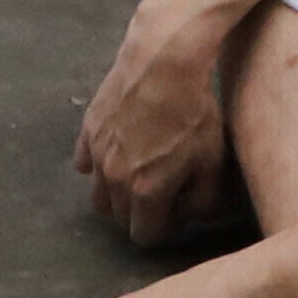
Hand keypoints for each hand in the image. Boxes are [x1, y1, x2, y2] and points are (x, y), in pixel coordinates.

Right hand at [73, 8, 235, 247]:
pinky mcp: (87, 130)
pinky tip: (120, 147)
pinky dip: (98, 164)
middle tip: (160, 186)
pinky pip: (85, 163)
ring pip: (98, 195)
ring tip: (138, 169)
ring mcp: (96, 154)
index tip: (175, 206)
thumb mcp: (213, 159)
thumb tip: (192, 215)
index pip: (144, 236)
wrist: (164, 61)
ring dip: (116, 192)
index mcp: (146, 192)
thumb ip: (204, 200)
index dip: (163, 226)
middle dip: (138, 211)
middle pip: (118, 218)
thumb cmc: (194, 111)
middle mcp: (114, 179)